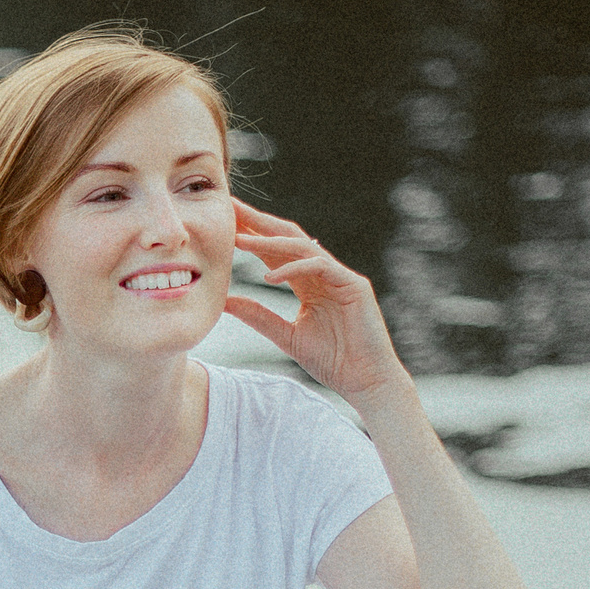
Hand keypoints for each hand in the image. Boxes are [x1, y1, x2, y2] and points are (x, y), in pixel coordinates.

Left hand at [224, 198, 408, 402]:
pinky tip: (270, 276)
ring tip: (239, 240)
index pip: (276, 252)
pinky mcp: (354, 285)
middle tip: (231, 207)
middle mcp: (324, 273)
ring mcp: (340, 276)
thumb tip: (223, 301)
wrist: (366, 381)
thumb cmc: (333, 361)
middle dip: (259, 222)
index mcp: (309, 283)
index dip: (251, 235)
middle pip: (287, 238)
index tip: (224, 224)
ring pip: (302, 247)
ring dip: (269, 242)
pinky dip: (294, 269)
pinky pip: (320, 267)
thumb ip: (258, 316)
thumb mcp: (286, 336)